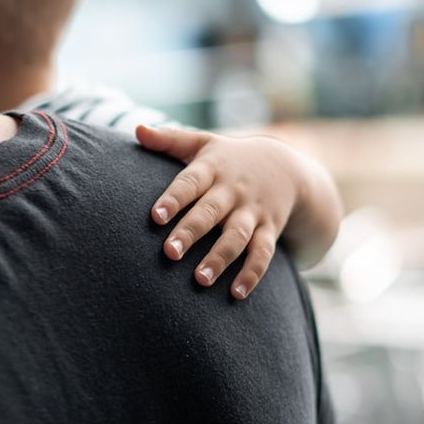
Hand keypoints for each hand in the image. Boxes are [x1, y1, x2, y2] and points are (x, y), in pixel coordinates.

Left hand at [137, 124, 334, 298]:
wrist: (287, 167)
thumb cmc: (230, 159)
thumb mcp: (204, 143)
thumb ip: (169, 139)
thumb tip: (136, 130)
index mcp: (212, 169)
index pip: (190, 182)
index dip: (173, 198)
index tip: (155, 216)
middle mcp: (232, 191)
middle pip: (211, 212)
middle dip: (191, 232)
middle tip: (170, 253)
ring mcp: (252, 212)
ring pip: (237, 236)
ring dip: (221, 257)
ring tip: (201, 279)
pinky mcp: (269, 230)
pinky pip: (263, 254)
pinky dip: (252, 274)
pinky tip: (236, 293)